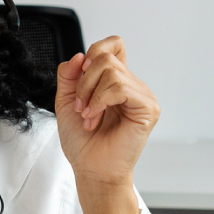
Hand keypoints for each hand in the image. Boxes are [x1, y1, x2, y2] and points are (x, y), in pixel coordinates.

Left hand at [55, 36, 159, 213]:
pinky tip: (95, 118)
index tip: (81, 76)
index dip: (94, 51)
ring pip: (111, 70)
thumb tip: (80, 55)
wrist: (90, 169)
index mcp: (115, 81)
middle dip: (83, 81)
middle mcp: (131, 85)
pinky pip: (121, 87)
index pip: (113, 44)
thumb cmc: (82, 141)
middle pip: (106, 56)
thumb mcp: (66, 101)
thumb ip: (69, 75)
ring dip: (90, 95)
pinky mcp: (147, 108)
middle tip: (81, 107)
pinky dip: (100, 101)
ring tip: (89, 117)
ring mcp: (142, 95)